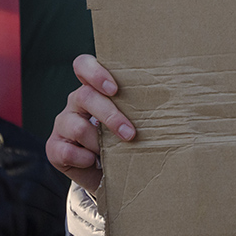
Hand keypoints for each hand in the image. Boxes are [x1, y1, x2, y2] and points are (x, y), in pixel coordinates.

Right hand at [45, 54, 134, 194]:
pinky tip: (94, 162)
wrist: (112, 171)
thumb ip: (146, 106)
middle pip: (85, 96)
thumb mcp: (138, 118)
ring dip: (99, 142)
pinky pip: (64, 151)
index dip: (96, 73)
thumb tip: (181, 100)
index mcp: (95, 88)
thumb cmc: (130, 138)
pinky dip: (83, 159)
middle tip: (131, 133)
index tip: (115, 89)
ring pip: (76, 126)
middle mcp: (76, 101)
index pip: (84, 65)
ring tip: (114, 153)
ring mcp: (63, 123)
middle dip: (110, 116)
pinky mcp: (55, 147)